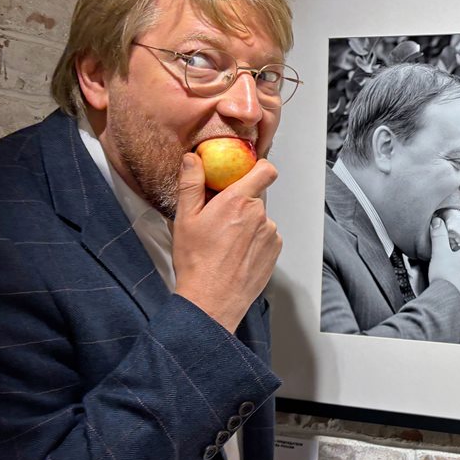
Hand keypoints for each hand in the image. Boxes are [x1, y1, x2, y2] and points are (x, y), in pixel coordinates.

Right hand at [172, 153, 281, 332]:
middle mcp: (260, 215)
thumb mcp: (185, 219)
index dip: (257, 168)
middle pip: (256, 197)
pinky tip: (236, 254)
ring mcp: (270, 234)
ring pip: (260, 218)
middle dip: (240, 202)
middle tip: (219, 219)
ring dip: (247, 224)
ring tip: (225, 243)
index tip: (244, 174)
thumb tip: (193, 158)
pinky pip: (266, 237)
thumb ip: (191, 184)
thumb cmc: (196, 262)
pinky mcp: (274, 251)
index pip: (265, 170)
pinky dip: (254, 241)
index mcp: (238, 201)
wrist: (211, 301)